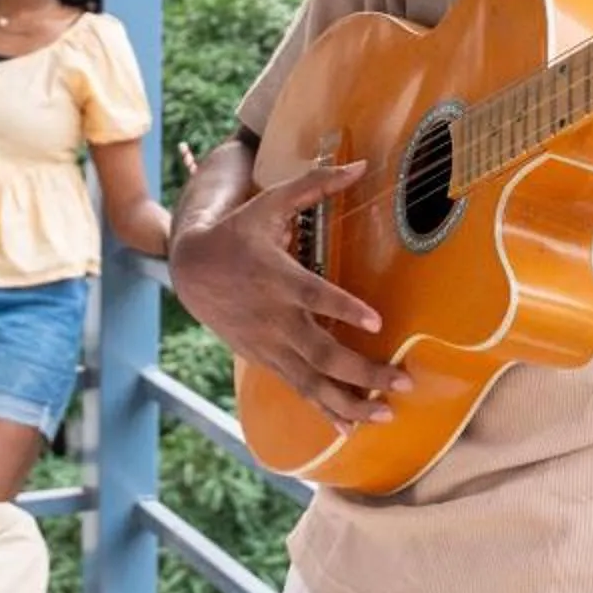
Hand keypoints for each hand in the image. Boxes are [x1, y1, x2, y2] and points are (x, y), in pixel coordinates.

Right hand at [168, 159, 407, 428]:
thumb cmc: (238, 232)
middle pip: (320, 351)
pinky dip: (323, 410)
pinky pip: (297, 389)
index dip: (344, 309)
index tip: (377, 322)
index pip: (314, 296)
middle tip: (402, 380)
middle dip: (362, 370)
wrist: (190, 270)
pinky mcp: (265, 359)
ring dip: (349, 401)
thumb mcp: (271, 203)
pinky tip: (349, 428)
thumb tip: (360, 164)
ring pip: (311, 381)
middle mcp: (274, 317)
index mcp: (277, 276)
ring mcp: (269, 344)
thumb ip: (314, 186)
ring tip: (386, 414)